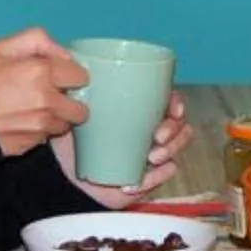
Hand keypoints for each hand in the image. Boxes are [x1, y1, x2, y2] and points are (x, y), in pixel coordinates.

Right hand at [0, 28, 89, 155]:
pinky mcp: (30, 145)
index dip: (70, 75)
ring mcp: (40, 127)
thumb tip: (64, 55)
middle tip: (48, 96)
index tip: (59, 77)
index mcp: (42, 73)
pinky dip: (37, 131)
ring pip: (63, 125)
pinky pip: (45, 138)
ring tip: (30, 110)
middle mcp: (47, 102)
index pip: (82, 77)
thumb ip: (38, 41)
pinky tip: (18, 123)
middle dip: (68, 102)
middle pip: (80, 108)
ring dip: (54, 119)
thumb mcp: (0, 47)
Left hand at [65, 93, 192, 205]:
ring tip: (151, 159)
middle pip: (181, 125)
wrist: (68, 173)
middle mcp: (152, 129)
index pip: (170, 102)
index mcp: (141, 111)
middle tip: (157, 137)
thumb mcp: (76, 113)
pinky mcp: (150, 176)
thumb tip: (75, 70)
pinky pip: (165, 174)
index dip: (177, 104)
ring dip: (170, 151)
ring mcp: (154, 153)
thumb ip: (79, 93)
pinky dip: (155, 178)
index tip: (173, 110)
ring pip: (177, 149)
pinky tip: (137, 181)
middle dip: (175, 131)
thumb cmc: (74, 137)